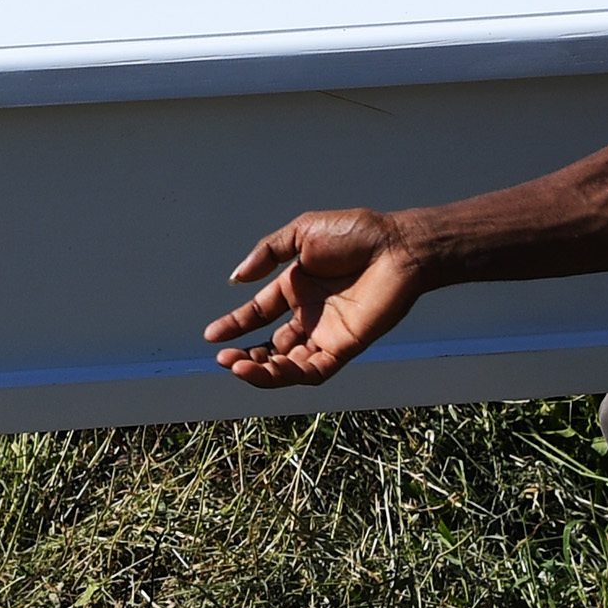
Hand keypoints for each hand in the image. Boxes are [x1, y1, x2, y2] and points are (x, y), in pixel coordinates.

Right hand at [209, 208, 430, 386]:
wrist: (396, 246)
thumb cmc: (356, 233)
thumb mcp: (302, 233)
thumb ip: (267, 254)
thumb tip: (235, 279)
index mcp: (296, 289)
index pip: (258, 314)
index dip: (234, 326)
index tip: (211, 336)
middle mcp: (309, 315)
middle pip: (270, 346)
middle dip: (244, 356)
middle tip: (224, 359)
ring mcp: (326, 334)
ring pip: (288, 365)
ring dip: (261, 371)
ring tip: (239, 367)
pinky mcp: (345, 347)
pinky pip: (314, 370)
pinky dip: (290, 374)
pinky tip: (271, 369)